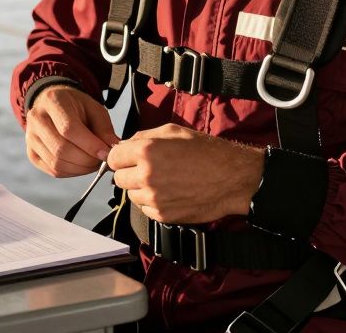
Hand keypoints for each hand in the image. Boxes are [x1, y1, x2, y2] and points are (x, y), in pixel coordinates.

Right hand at [25, 85, 120, 177]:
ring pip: (57, 163)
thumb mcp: (94, 108)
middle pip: (61, 149)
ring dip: (81, 169)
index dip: (90, 145)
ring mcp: (31, 138)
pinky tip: (81, 165)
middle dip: (87, 160)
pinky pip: (53, 170)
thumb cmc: (76, 106)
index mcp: (53, 102)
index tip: (106, 153)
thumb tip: (112, 150)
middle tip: (102, 161)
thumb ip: (104, 128)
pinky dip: (72, 172)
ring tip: (94, 163)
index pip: (69, 129)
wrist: (52, 105)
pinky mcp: (31, 154)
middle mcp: (36, 119)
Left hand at [108, 123, 264, 224]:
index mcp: (146, 151)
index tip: (127, 159)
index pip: (112, 158)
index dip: (120, 157)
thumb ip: (144, 136)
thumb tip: (125, 145)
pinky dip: (153, 202)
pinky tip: (170, 192)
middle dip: (130, 173)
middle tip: (148, 169)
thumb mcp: (173, 131)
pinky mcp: (163, 215)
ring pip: (131, 195)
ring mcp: (154, 198)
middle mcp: (146, 176)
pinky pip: (145, 209)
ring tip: (163, 181)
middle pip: (119, 178)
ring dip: (141, 189)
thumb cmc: (207, 152)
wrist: (232, 178)